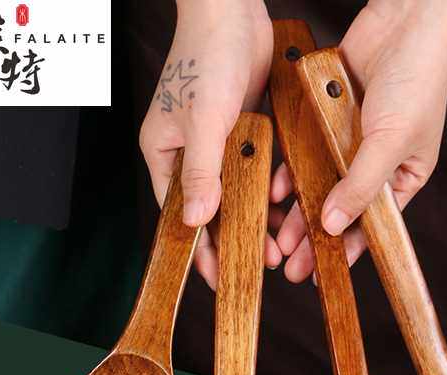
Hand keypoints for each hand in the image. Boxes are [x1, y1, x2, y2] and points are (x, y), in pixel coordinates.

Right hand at [140, 0, 280, 288]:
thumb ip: (202, 172)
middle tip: (260, 264)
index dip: (196, 248)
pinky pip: (250, 172)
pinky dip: (264, 191)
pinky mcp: (238, 131)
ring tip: (276, 245)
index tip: (215, 277)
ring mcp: (213, 143)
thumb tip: (196, 220)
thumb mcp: (203, 120)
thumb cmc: (206, 56)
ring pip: (232, 195)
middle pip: (207, 209)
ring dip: (253, 218)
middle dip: (231, 239)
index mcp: (163, 153)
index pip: (177, 214)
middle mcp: (186, 153)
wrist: (231, 10)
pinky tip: (282, 208)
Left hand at [272, 0, 446, 282]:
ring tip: (278, 239)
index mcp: (402, 177)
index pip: (372, 225)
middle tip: (292, 268)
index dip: (347, 251)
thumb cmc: (416, 79)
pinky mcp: (329, 120)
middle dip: (315, 239)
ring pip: (320, 186)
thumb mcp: (389, 141)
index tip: (323, 274)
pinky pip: (307, 152)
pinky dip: (291, 171)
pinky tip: (274, 191)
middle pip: (341, 211)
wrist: (407, 18)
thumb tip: (335, 226)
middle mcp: (375, 164)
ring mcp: (350, 142)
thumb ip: (360, 185)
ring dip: (298, 211)